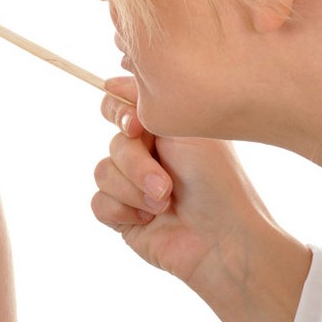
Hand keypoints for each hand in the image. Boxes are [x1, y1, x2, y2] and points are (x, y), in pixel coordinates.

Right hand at [91, 77, 275, 293]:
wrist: (222, 239)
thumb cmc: (216, 182)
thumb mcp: (186, 130)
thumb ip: (147, 105)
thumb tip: (111, 82)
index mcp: (164, 130)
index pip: (120, 106)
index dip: (120, 113)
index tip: (137, 128)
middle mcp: (148, 155)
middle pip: (113, 142)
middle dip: (137, 164)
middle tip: (167, 183)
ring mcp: (133, 186)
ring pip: (102, 172)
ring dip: (134, 189)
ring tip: (165, 204)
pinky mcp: (123, 217)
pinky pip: (98, 203)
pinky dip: (123, 210)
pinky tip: (149, 219)